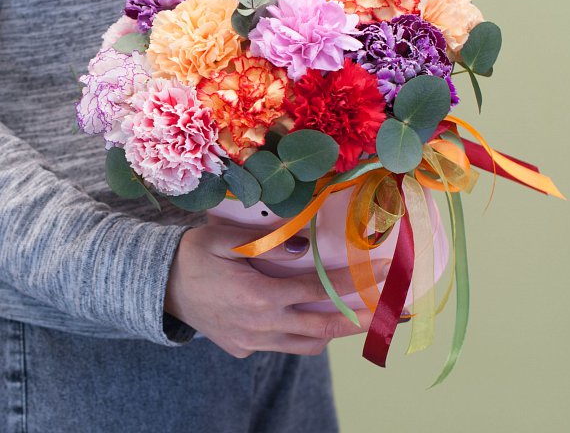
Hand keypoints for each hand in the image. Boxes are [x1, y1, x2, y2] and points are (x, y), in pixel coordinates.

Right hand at [164, 223, 389, 357]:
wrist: (157, 285)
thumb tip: (303, 247)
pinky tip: (306, 317)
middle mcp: (261, 325)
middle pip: (323, 328)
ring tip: (356, 316)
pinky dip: (303, 335)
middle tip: (394, 313)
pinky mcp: (243, 348)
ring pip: (306, 344)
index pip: (319, 290)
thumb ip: (266, 244)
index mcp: (258, 295)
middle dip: (363, 321)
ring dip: (334, 332)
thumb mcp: (223, 239)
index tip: (386, 274)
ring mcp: (252, 341)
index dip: (356, 283)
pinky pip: (284, 346)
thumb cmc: (191, 256)